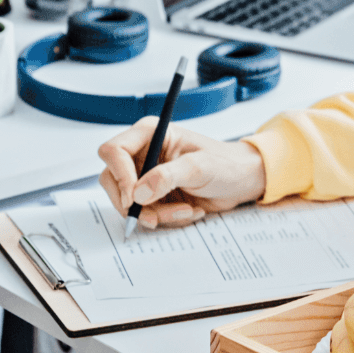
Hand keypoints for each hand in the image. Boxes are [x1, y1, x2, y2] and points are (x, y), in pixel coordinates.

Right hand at [97, 119, 266, 228]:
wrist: (241, 181)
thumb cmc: (226, 163)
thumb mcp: (200, 166)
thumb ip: (168, 177)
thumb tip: (139, 193)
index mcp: (150, 134)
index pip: (114, 150)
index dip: (119, 174)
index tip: (134, 197)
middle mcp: (143, 153)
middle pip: (112, 179)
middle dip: (132, 203)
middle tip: (154, 216)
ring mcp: (146, 176)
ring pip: (127, 202)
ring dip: (154, 214)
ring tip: (185, 211)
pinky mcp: (153, 196)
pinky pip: (144, 213)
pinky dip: (164, 218)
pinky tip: (188, 211)